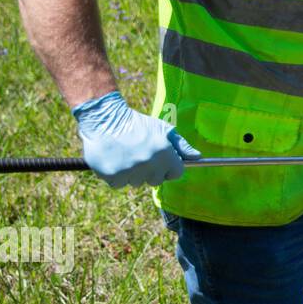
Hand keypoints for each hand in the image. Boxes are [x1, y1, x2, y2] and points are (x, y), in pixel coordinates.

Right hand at [72, 90, 200, 187]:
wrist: (104, 119)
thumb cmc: (136, 124)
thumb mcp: (162, 129)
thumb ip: (181, 145)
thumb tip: (198, 157)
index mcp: (164, 153)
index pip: (177, 173)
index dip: (170, 167)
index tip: (163, 161)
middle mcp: (148, 164)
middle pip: (156, 180)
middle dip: (151, 171)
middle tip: (141, 155)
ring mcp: (130, 171)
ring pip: (136, 183)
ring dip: (133, 173)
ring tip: (126, 155)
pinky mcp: (112, 175)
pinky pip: (119, 184)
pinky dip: (116, 175)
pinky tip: (114, 159)